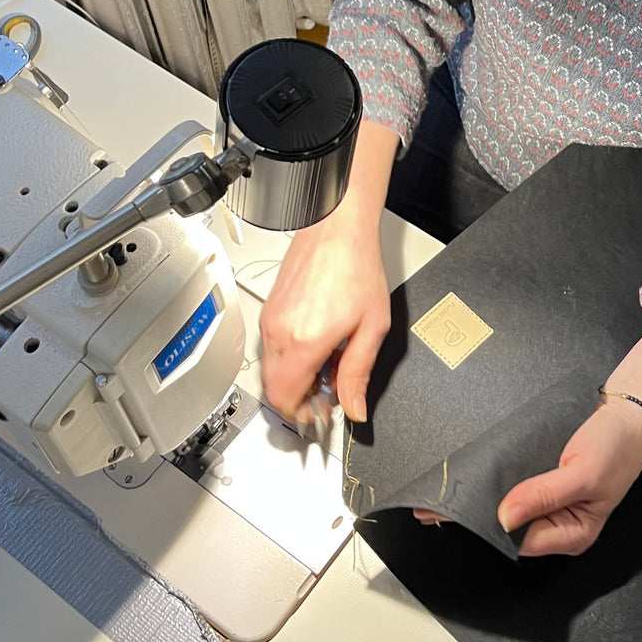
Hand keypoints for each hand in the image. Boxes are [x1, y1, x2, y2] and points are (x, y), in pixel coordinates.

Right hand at [259, 212, 389, 422]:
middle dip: (299, 399)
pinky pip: (272, 346)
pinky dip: (290, 357)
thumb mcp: (372, 327)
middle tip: (328, 394)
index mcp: (303, 341)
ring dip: (296, 377)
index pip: (286, 399)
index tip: (322, 415)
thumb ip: (358, 373)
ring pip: (271, 368)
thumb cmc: (356, 265)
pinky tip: (318, 345)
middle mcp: (278, 332)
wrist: (337, 225)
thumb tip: (354, 407)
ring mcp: (269, 318)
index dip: (303, 415)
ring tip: (329, 364)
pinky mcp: (269, 308)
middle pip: (274, 388)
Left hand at [495, 401, 641, 555]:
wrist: (627, 414)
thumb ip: (545, 497)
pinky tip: (514, 462)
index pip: (523, 542)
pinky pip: (518, 486)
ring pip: (514, 505)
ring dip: (505, 488)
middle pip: (515, 526)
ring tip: (510, 467)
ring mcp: (552, 505)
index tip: (495, 497)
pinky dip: (512, 474)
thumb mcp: (584, 474)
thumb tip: (505, 519)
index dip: (505, 523)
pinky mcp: (546, 485)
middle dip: (504, 505)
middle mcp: (561, 525)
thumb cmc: (618, 446)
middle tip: (504, 477)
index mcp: (574, 536)